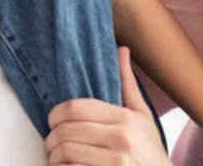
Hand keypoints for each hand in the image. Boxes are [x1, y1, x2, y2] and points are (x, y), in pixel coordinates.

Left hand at [46, 47, 170, 164]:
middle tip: (53, 143)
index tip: (53, 121)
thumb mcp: (143, 117)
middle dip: (52, 139)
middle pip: (66, 131)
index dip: (55, 114)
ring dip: (55, 158)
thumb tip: (121, 49)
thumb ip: (127, 85)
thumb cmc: (150, 151)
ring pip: (65, 153)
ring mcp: (116, 162)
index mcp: (125, 118)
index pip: (74, 108)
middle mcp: (121, 139)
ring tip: (59, 158)